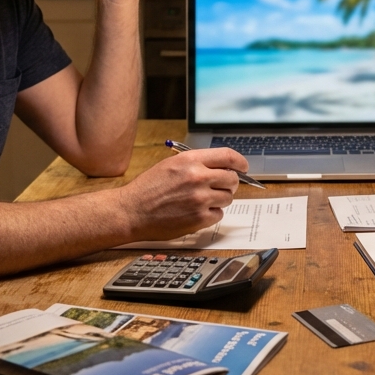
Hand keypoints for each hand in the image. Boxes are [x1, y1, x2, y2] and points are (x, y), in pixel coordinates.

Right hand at [116, 148, 247, 240]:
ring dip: (219, 199)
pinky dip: (212, 213)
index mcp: (191, 160)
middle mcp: (198, 177)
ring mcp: (200, 199)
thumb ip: (197, 163)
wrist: (132, 211)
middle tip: (219, 187)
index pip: (228, 156)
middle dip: (229, 183)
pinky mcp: (199, 218)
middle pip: (233, 178)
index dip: (240, 162)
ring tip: (201, 200)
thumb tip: (222, 167)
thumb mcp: (171, 165)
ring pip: (228, 197)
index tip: (243, 167)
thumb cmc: (148, 188)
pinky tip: (196, 211)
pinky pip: (219, 214)